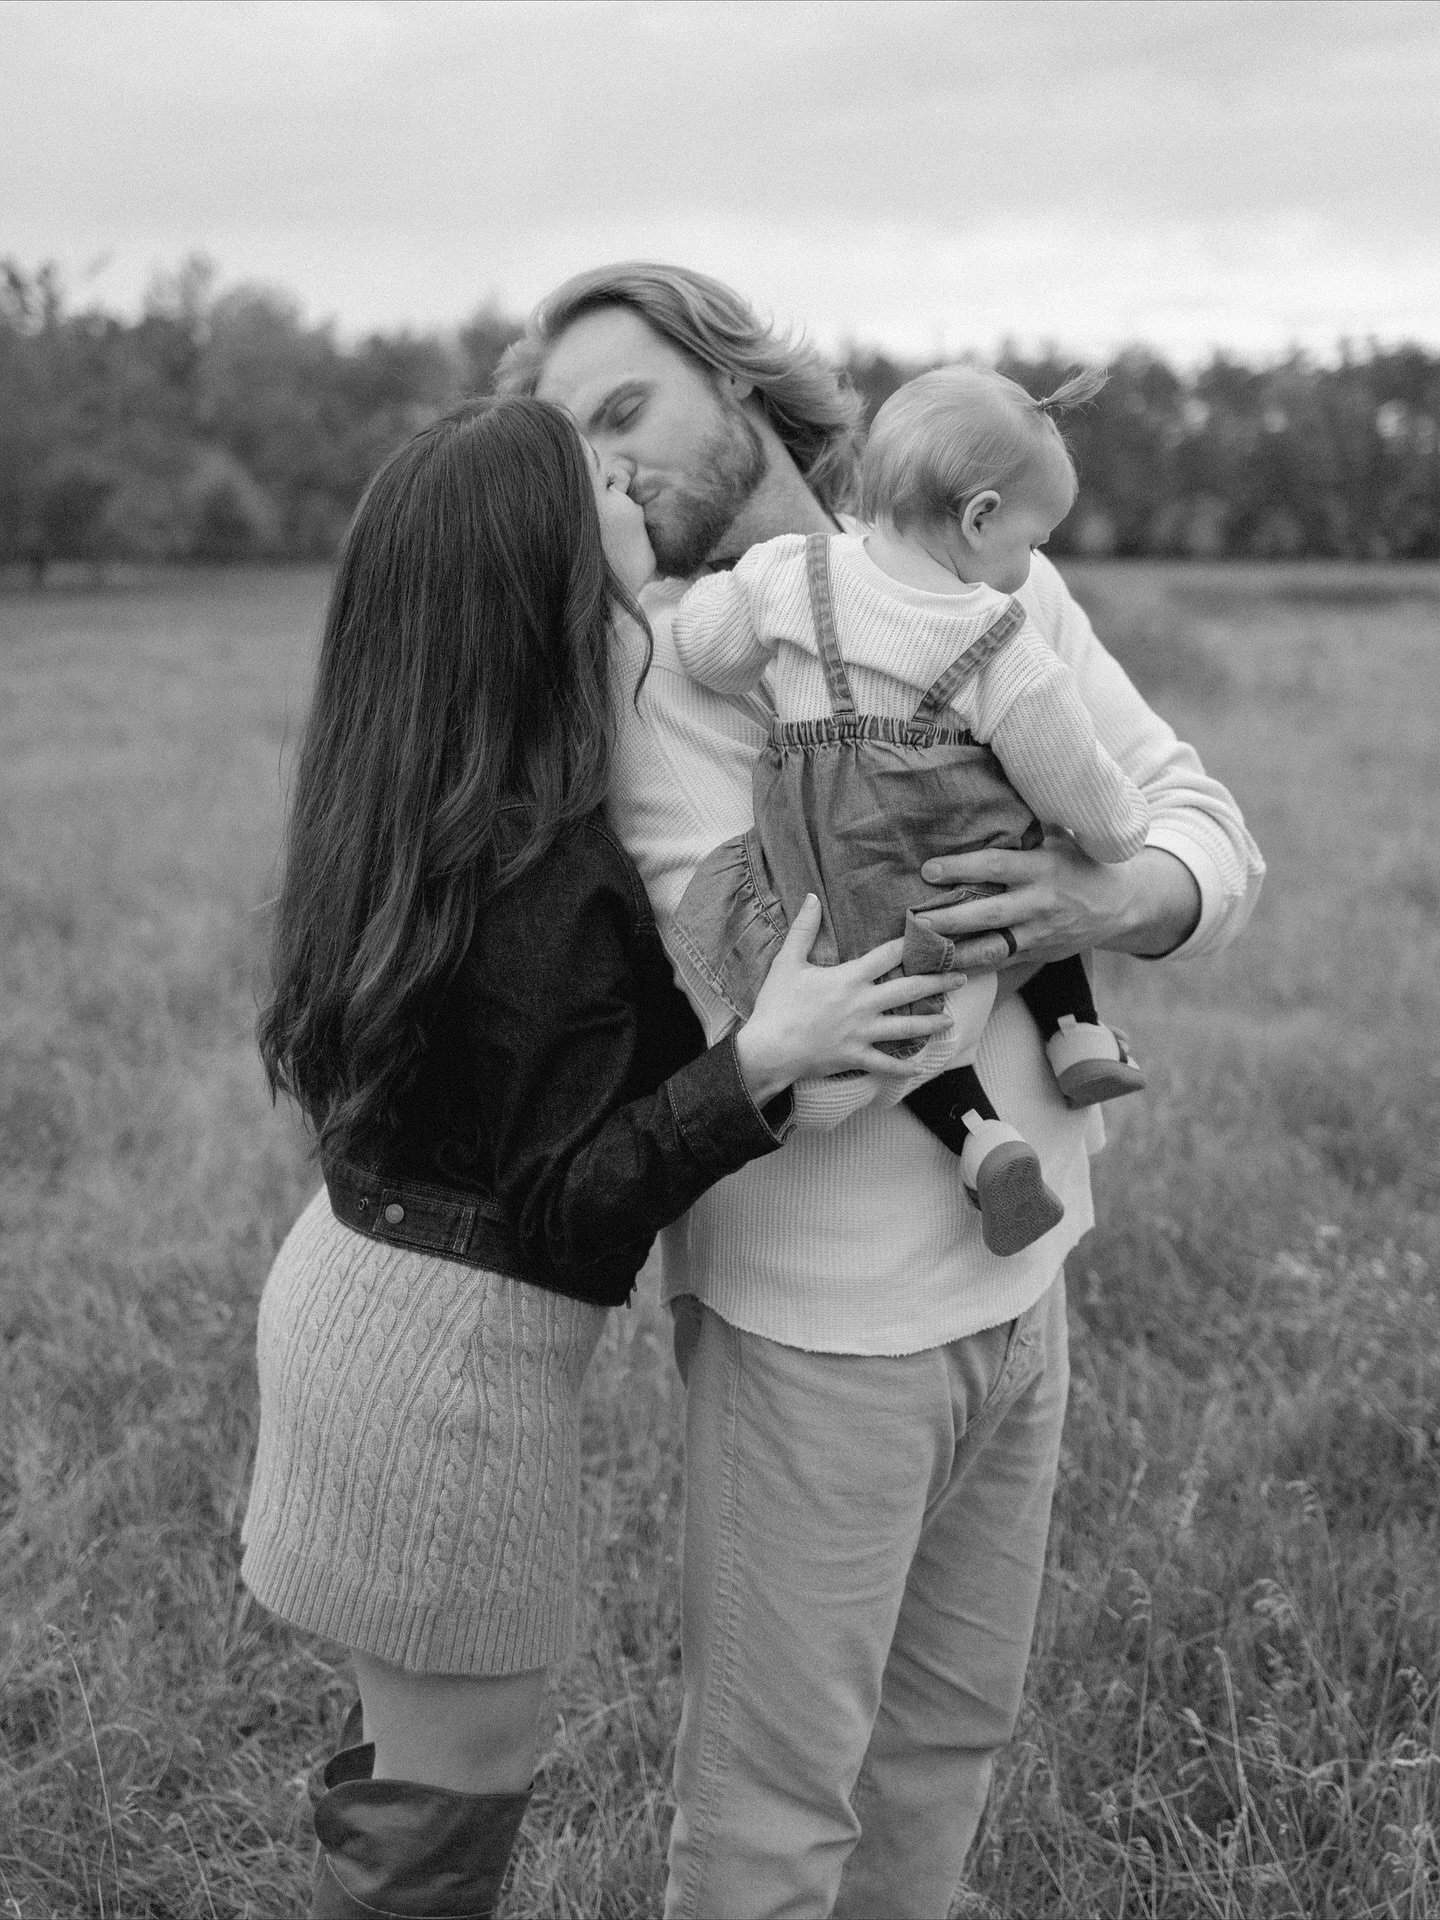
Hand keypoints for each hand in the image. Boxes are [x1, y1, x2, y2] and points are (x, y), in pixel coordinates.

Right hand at [734, 895, 967, 1104]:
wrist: (768, 1049)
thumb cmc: (776, 1005)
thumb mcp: (787, 962)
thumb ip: (803, 928)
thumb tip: (811, 897)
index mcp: (850, 978)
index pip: (889, 954)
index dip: (911, 943)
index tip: (933, 935)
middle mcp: (863, 1004)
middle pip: (909, 990)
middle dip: (938, 982)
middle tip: (961, 978)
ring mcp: (862, 1033)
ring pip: (906, 1028)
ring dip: (931, 1024)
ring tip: (950, 1021)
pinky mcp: (856, 1056)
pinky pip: (886, 1064)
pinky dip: (903, 1067)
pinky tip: (919, 1066)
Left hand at [914, 839, 1201, 972]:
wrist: (1121, 904)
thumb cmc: (1081, 862)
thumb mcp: (1060, 837)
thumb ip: (1027, 823)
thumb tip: (989, 788)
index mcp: (1042, 868)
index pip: (996, 867)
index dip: (960, 868)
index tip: (928, 869)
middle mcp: (1039, 904)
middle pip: (987, 913)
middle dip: (948, 918)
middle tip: (914, 918)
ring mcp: (1038, 934)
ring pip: (991, 948)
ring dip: (955, 952)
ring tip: (920, 951)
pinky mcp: (1036, 954)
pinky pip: (1000, 964)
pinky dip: (972, 967)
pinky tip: (942, 968)